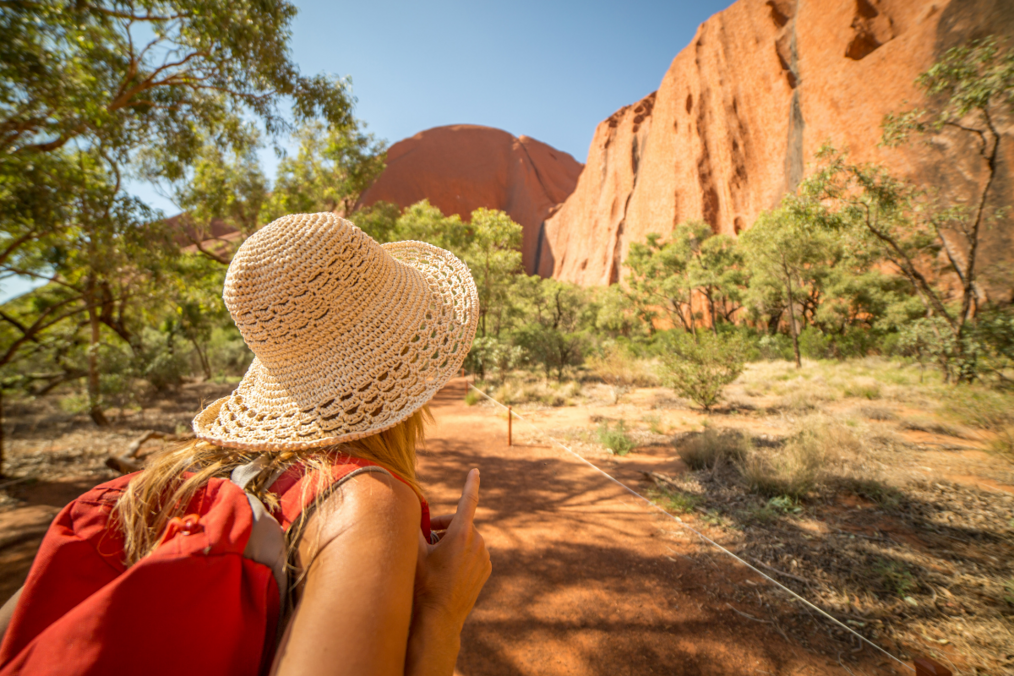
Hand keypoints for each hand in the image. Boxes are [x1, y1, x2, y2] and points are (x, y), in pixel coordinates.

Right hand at [414, 468, 491, 632]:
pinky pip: (473, 552)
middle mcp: (477, 543)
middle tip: (426, 536)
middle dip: (443, 526)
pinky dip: (461, 553)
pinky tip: (446, 567)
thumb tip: (405, 510)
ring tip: (433, 556)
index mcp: (462, 534)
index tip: (476, 470)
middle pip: (459, 522)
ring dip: (451, 541)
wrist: (440, 619)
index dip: (470, 484)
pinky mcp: (486, 569)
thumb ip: (412, 529)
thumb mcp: (414, 553)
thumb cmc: (424, 584)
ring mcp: (484, 557)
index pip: (468, 501)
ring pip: (466, 538)